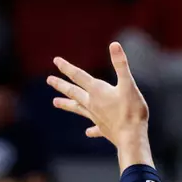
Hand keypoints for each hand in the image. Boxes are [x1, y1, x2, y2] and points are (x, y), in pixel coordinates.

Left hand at [49, 42, 149, 159]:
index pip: (78, 76)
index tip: (56, 60)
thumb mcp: (128, 84)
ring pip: (78, 108)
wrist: (131, 137)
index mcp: (97, 91)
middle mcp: (92, 103)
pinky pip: (95, 128)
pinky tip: (88, 132)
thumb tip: (114, 44)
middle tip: (49, 80)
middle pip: (73, 92)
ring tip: (55, 102)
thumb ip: (120, 64)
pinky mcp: (104, 129)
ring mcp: (96, 117)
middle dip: (61, 85)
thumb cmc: (131, 110)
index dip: (67, 67)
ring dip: (67, 104)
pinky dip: (91, 129)